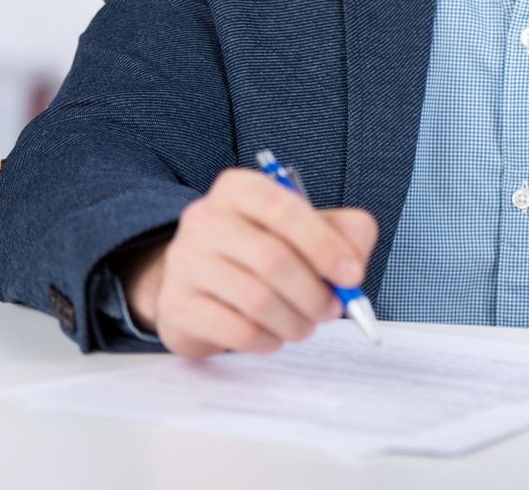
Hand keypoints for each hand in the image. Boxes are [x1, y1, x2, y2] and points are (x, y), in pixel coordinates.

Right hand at [120, 168, 377, 357]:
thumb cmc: (265, 249)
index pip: (285, 208)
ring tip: (305, 325)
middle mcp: (205, 218)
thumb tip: (353, 265)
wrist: (201, 283)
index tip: (352, 276)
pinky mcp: (175, 306)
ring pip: (256, 299)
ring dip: (295, 321)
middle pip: (273, 259)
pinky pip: (236, 331)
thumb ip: (346, 234)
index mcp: (239, 188)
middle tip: (332, 310)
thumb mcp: (311, 228)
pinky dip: (267, 340)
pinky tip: (274, 335)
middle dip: (315, 293)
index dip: (325, 245)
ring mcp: (184, 262)